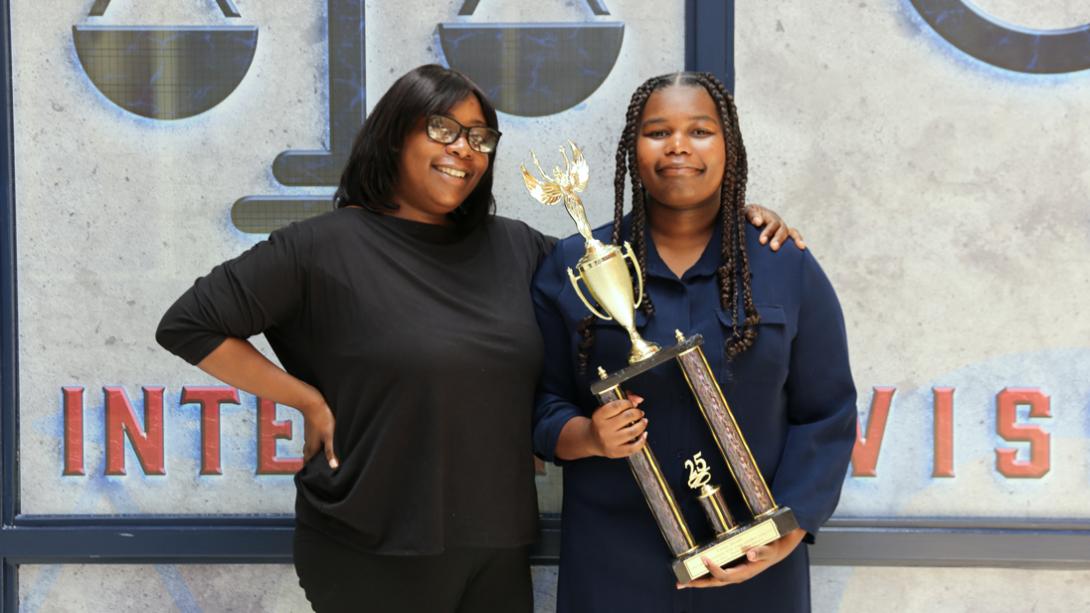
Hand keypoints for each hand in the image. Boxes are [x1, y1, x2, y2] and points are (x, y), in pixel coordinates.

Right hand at [301, 400, 338, 469]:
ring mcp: (308, 435)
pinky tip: (320, 443)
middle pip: (308, 456)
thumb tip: (334, 466)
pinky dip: (314, 445)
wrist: (311, 402)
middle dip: (311, 464)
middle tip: (316, 471)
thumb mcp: (329, 436)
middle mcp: (308, 443)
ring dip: (312, 454)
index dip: (309, 470)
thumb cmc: (322, 419)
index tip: (311, 478)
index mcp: (312, 447)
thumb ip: (330, 451)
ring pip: (309, 448)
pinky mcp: (311, 429)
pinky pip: (311, 441)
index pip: (308, 463)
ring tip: (318, 459)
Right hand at [590, 394, 647, 458]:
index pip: (617, 406)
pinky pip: (633, 447)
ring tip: (643, 422)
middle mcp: (603, 429)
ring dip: (642, 425)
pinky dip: (642, 440)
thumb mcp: (606, 410)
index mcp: (599, 416)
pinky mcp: (616, 452)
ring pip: (632, 432)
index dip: (628, 403)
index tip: (632, 404)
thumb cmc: (602, 423)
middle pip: (627, 417)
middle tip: (639, 413)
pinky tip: (643, 434)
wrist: (593, 441)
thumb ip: (623, 401)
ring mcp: (610, 442)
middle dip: (637, 413)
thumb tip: (638, 399)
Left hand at [678, 528, 805, 588]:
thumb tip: (750, 553)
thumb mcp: (769, 549)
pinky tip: (692, 573)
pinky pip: (715, 574)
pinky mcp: (731, 569)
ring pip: (713, 580)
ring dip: (697, 582)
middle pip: (714, 582)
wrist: (776, 550)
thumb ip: (761, 551)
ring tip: (682, 582)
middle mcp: (737, 575)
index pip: (725, 575)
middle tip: (681, 583)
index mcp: (744, 573)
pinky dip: (703, 575)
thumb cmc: (771, 548)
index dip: (714, 569)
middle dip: (698, 583)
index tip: (704, 558)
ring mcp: (733, 573)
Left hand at [744, 203, 806, 250]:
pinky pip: (794, 235)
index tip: (761, 239)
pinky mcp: (783, 234)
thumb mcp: (746, 212)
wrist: (749, 220)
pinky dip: (798, 240)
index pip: (769, 222)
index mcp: (766, 214)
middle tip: (773, 247)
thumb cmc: (746, 216)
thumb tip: (758, 222)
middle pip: (780, 228)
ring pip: (789, 232)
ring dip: (789, 240)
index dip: (767, 231)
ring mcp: (781, 227)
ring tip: (794, 247)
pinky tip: (802, 247)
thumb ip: (751, 215)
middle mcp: (776, 220)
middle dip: (777, 238)